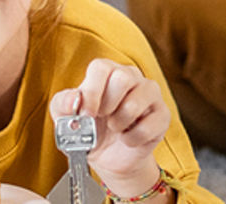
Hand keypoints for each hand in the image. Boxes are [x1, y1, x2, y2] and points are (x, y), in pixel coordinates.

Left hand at [50, 59, 170, 198]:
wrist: (108, 158)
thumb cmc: (88, 131)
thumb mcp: (65, 118)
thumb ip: (62, 103)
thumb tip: (75, 98)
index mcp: (106, 72)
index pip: (101, 67)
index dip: (92, 92)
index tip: (87, 113)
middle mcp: (130, 76)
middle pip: (123, 78)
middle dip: (108, 106)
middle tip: (103, 118)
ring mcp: (149, 94)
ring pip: (136, 102)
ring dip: (119, 123)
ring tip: (115, 128)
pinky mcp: (162, 114)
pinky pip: (148, 126)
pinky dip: (132, 139)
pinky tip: (128, 138)